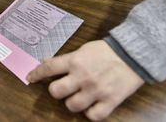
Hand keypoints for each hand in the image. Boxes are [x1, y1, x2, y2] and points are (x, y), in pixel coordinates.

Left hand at [27, 40, 143, 120]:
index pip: (49, 68)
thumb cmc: (107, 51)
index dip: (36, 74)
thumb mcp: (83, 49)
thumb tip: (46, 61)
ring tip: (79, 97)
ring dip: (73, 103)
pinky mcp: (110, 101)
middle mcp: (82, 76)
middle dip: (56, 91)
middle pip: (56, 92)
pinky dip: (91, 113)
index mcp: (75, 61)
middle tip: (63, 88)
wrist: (134, 54)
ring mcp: (96, 90)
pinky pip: (93, 116)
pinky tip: (92, 106)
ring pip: (72, 106)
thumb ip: (66, 58)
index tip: (30, 78)